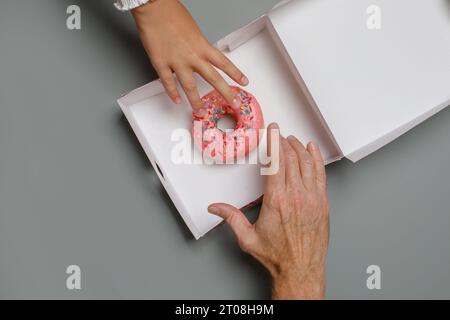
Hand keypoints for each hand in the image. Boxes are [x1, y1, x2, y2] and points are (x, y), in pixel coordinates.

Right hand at [132, 0, 248, 114]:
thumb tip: (200, 57)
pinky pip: (168, 82)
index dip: (236, 74)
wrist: (153, 7)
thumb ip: (198, 46)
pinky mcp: (160, 63)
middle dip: (225, 93)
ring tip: (201, 111)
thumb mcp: (193, 30)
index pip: (224, 63)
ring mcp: (176, 62)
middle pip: (213, 79)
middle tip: (234, 104)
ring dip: (196, 101)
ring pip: (190, 87)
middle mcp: (192, 56)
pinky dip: (172, 93)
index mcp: (202, 46)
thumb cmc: (172, 13)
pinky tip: (176, 101)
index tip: (244, 82)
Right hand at [208, 123, 329, 299]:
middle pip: (291, 158)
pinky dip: (317, 159)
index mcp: (277, 201)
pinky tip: (313, 151)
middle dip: (284, 142)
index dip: (274, 142)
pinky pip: (321, 174)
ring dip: (299, 148)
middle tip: (278, 135)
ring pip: (307, 163)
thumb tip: (215, 208)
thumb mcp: (248, 238)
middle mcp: (296, 196)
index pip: (276, 162)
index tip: (273, 130)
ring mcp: (312, 199)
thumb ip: (231, 218)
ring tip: (292, 140)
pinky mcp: (323, 203)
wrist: (301, 270)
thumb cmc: (277, 255)